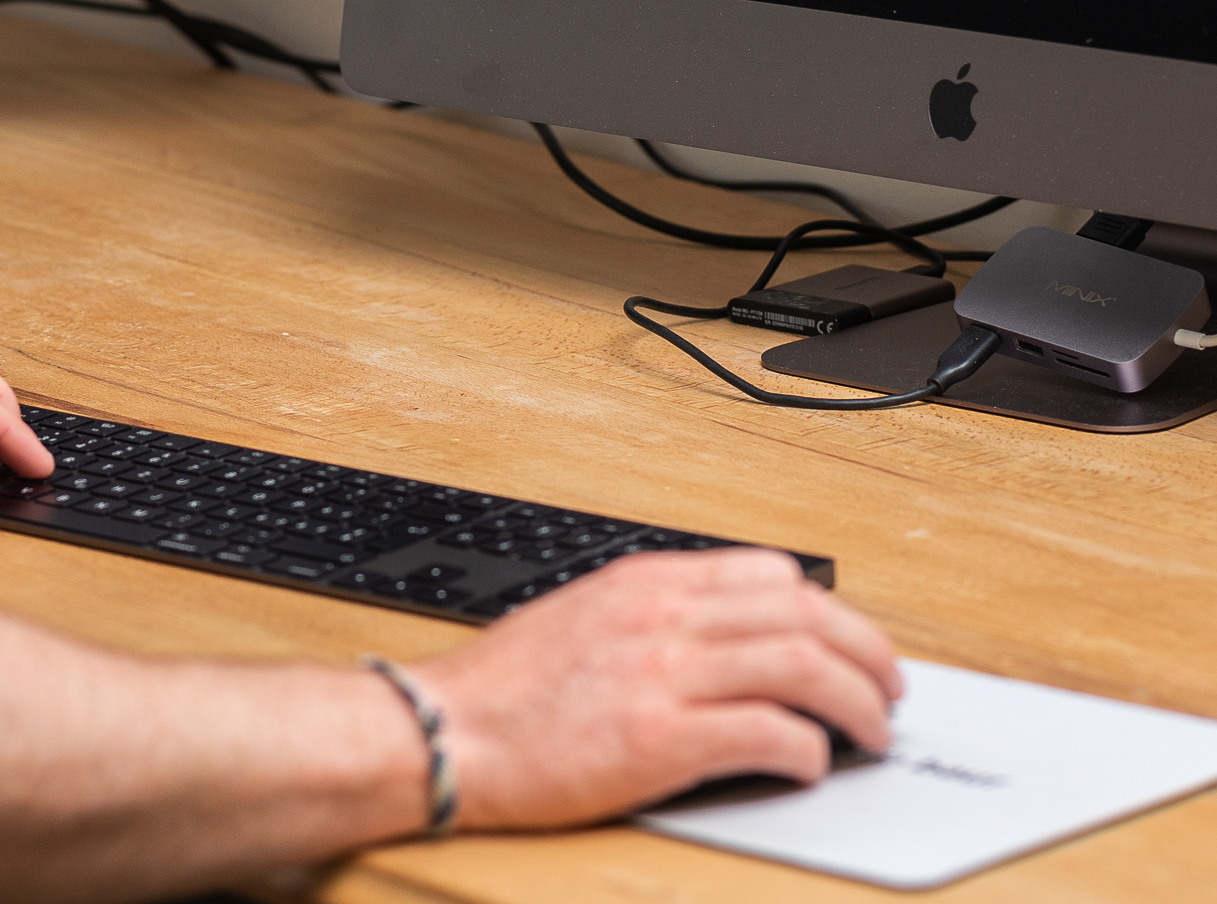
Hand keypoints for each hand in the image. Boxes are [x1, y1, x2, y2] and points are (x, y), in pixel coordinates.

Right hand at [412, 547, 899, 829]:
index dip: (829, 609)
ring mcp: (665, 674)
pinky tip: (810, 763)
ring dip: (854, 701)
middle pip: (803, 612)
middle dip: (864, 650)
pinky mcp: (661, 740)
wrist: (449, 732)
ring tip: (871, 730)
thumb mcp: (588, 615)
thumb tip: (730, 638)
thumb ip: (659, 615)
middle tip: (887, 688)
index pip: (770, 573)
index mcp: (649, 581)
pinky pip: (767, 732)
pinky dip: (806, 748)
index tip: (850, 641)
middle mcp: (664, 615)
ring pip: (800, 665)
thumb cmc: (507, 689)